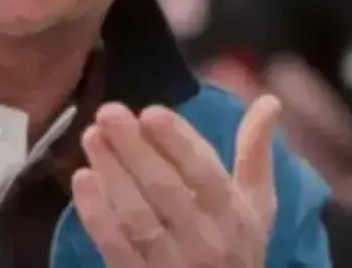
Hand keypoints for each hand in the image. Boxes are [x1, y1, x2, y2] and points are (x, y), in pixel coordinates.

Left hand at [72, 95, 280, 266]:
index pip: (205, 174)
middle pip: (165, 189)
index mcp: (233, 214)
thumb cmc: (239, 248)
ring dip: (112, 172)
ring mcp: (171, 262)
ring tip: (91, 136)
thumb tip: (269, 100)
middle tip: (108, 112)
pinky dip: (97, 212)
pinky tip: (82, 179)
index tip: (150, 112)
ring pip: (137, 215)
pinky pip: (115, 246)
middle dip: (135, 148)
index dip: (178, 142)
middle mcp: (204, 239)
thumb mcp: (257, 207)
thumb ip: (255, 153)